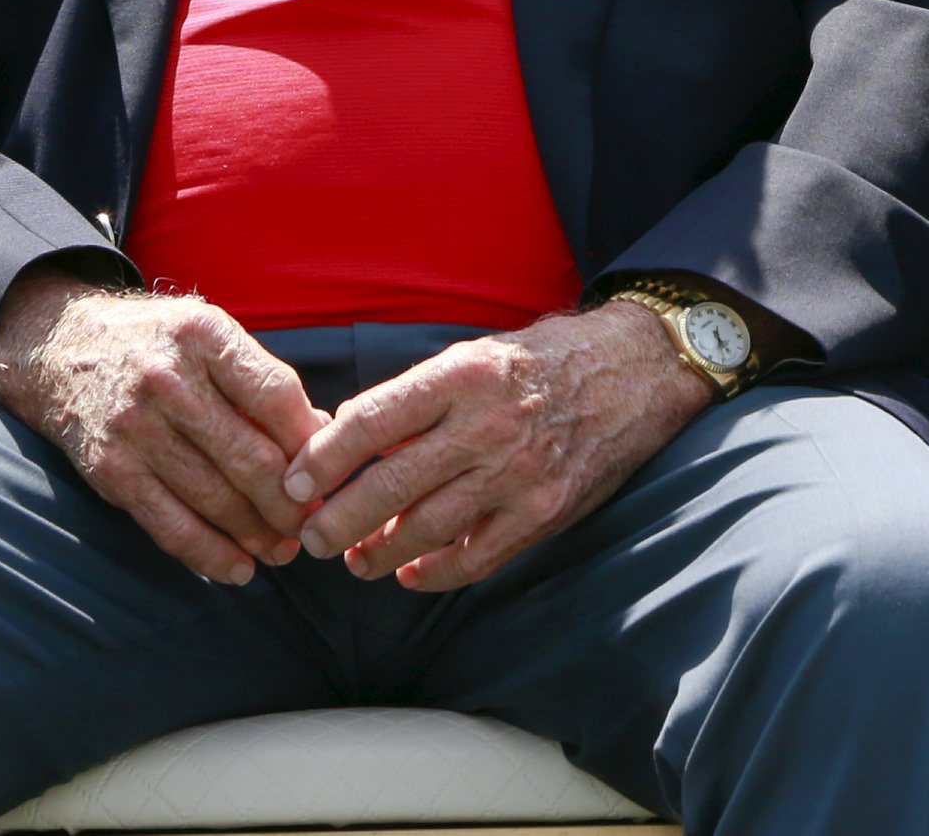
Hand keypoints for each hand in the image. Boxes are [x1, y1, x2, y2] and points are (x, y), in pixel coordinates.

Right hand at [0, 266, 323, 584]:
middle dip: (293, 504)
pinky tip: (240, 570)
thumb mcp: (208, 335)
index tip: (331, 472)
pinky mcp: (111, 470)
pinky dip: (211, 556)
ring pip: (216, 499)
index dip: (312, 444)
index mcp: (203, 336)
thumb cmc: (157, 345)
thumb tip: (322, 436)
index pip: (277, 396)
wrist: (62, 347)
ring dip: (260, 536)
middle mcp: (168, 379)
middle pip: (251, 457)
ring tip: (284, 550)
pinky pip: (171, 526)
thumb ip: (261, 381)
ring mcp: (135, 428)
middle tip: (315, 525)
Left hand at [283, 303, 715, 589]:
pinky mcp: (545, 511)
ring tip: (353, 560)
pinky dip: (435, 573)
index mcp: (461, 375)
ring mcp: (519, 473)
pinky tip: (410, 573)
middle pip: (389, 485)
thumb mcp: (473, 356)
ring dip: (378, 552)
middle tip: (310, 537)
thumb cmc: (540, 362)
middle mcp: (487, 424)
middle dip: (337, 520)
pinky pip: (476, 557)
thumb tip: (344, 438)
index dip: (324, 458)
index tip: (294, 482)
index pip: (371, 421)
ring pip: (426, 529)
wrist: (634, 372)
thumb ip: (416, 398)